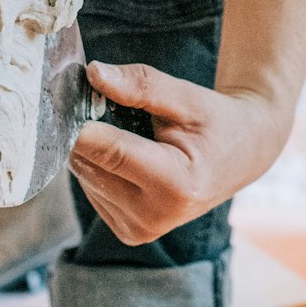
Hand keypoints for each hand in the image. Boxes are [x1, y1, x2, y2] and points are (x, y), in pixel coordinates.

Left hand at [69, 62, 289, 245]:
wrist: (242, 155)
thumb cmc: (216, 123)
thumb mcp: (187, 97)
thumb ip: (141, 85)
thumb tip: (94, 73)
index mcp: (176, 185)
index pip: (110, 152)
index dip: (81, 126)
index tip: (63, 101)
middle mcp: (154, 216)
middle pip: (91, 166)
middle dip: (88, 132)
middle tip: (104, 105)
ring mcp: (140, 230)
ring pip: (85, 178)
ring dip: (93, 150)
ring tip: (126, 133)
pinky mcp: (129, 232)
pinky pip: (93, 191)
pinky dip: (100, 167)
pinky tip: (126, 157)